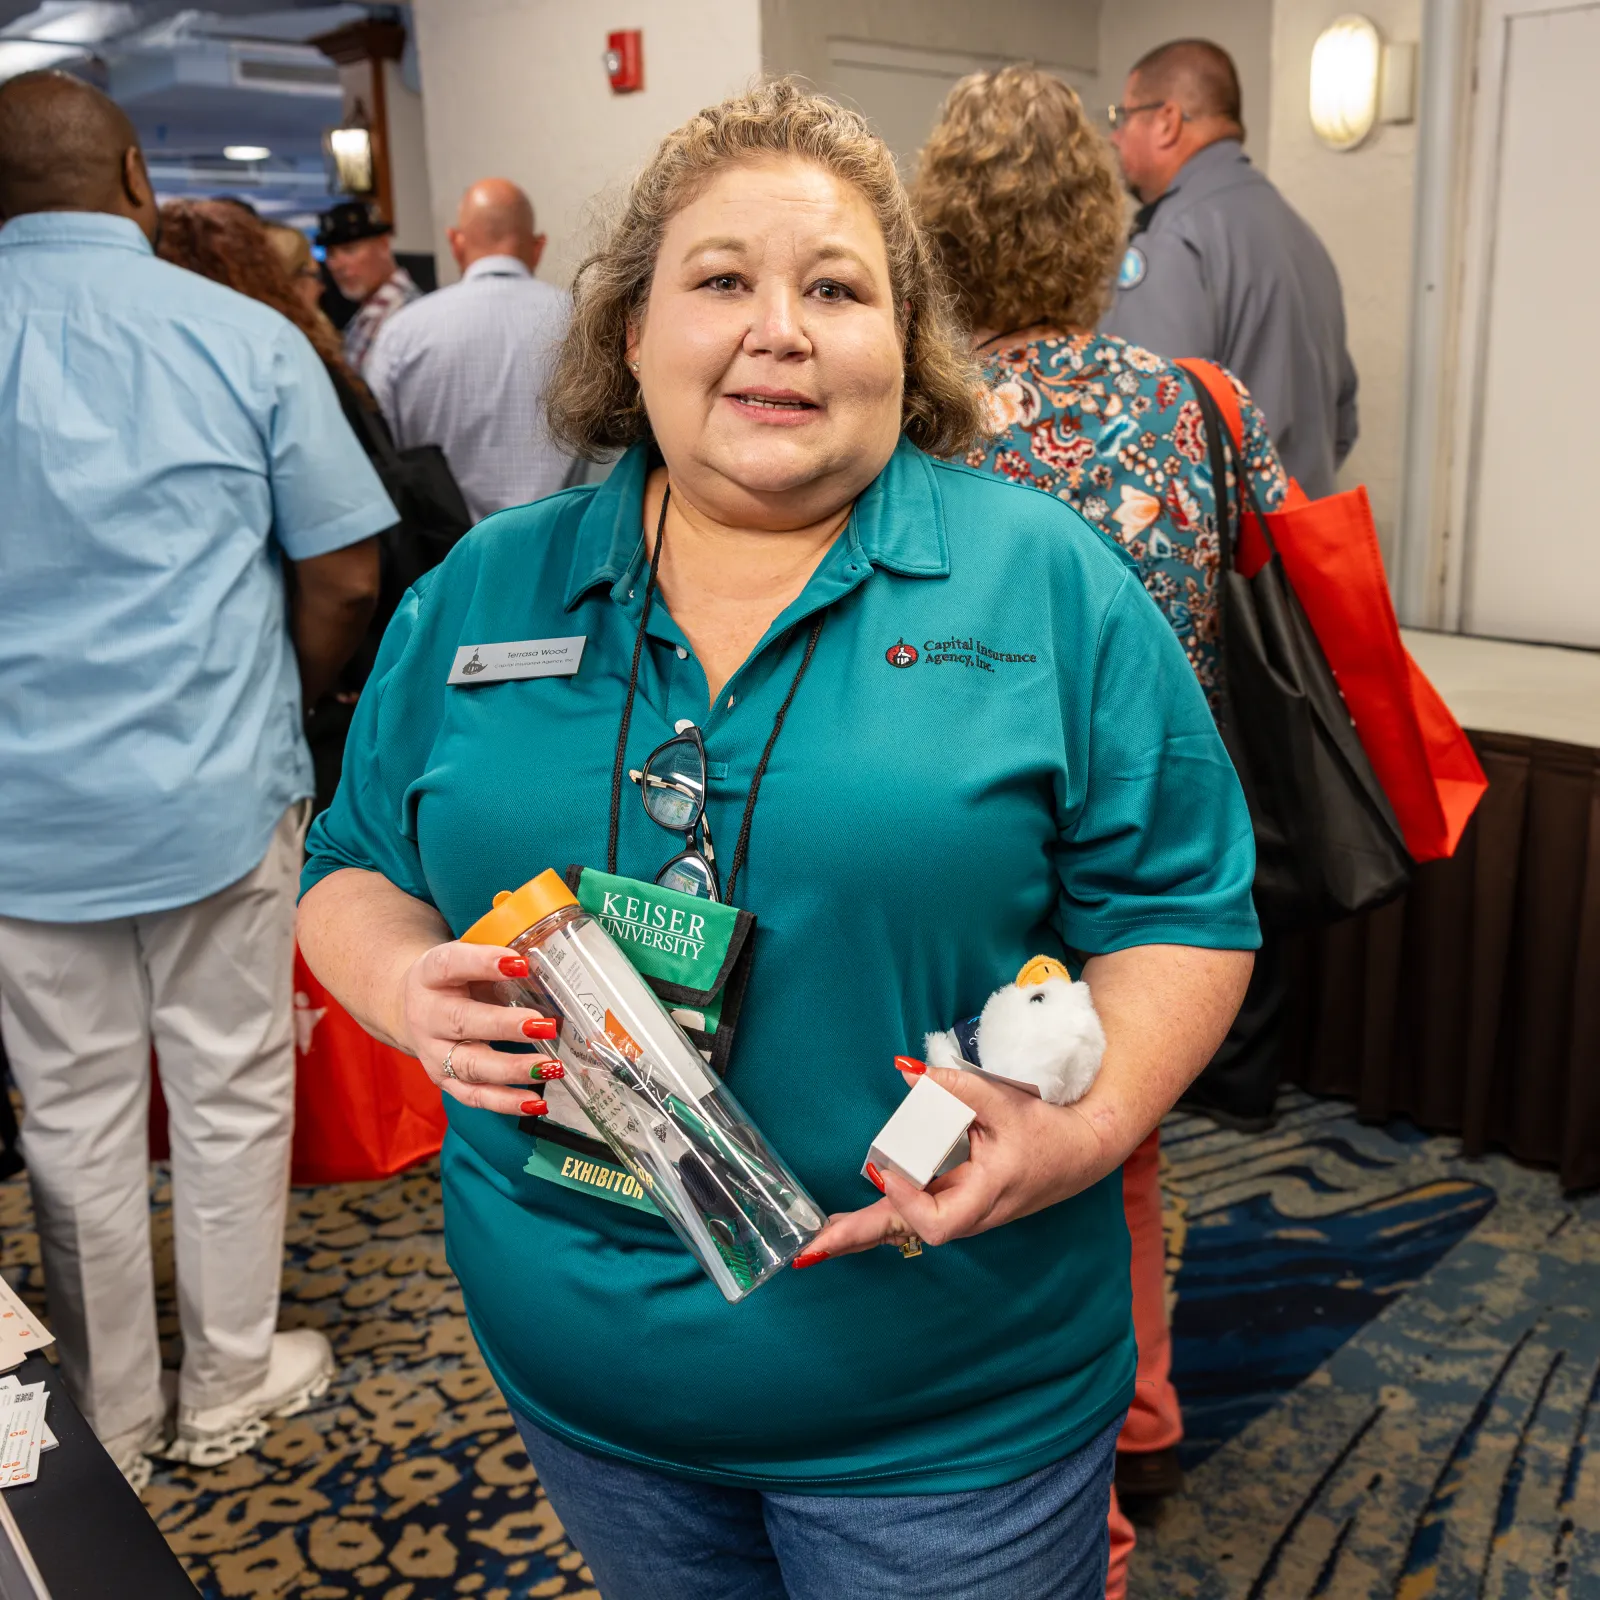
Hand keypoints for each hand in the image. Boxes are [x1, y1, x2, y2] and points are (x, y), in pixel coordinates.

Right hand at [398, 941, 562, 1116]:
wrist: (412, 1008)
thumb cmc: (453, 981)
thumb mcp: (468, 963)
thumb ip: (501, 966)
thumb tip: (554, 971)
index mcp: (430, 975)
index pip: (452, 965)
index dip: (484, 963)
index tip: (521, 964)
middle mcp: (428, 1016)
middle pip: (463, 1022)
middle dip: (505, 1026)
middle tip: (544, 1026)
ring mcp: (434, 1053)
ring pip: (472, 1065)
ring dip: (514, 1069)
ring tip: (550, 1066)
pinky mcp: (445, 1081)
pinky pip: (475, 1096)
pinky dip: (507, 1102)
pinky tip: (537, 1101)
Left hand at [798, 1060, 1116, 1263]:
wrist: (1080, 1152)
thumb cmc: (1045, 1130)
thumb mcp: (1005, 1102)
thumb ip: (956, 1084)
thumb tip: (906, 1070)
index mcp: (985, 1195)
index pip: (937, 1221)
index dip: (908, 1201)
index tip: (888, 1169)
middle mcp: (969, 1213)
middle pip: (906, 1234)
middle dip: (858, 1240)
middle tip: (810, 1252)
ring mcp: (960, 1211)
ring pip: (904, 1229)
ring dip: (861, 1234)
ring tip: (816, 1243)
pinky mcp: (955, 1201)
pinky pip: (911, 1216)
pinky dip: (879, 1219)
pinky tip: (847, 1226)